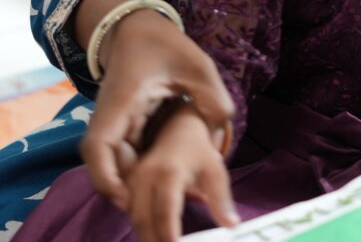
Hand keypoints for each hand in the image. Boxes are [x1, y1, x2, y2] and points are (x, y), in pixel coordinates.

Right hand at [80, 7, 234, 212]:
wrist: (137, 28)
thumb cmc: (164, 44)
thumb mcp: (198, 66)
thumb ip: (214, 100)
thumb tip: (221, 135)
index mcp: (122, 101)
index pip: (98, 147)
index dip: (107, 178)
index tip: (127, 199)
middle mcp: (110, 116)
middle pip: (107, 164)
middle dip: (129, 189)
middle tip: (162, 208)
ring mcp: (114, 122)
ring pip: (117, 162)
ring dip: (136, 181)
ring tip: (168, 198)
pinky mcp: (121, 125)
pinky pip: (126, 153)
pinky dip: (141, 168)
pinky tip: (166, 178)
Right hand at [126, 103, 238, 241]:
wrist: (178, 128)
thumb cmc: (198, 150)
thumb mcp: (215, 171)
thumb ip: (221, 200)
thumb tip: (231, 225)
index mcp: (169, 173)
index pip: (165, 210)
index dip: (168, 234)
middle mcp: (147, 176)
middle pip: (144, 219)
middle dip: (155, 241)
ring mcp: (134, 180)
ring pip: (135, 217)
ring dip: (147, 237)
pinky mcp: (129, 184)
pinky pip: (130, 211)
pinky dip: (141, 226)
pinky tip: (154, 237)